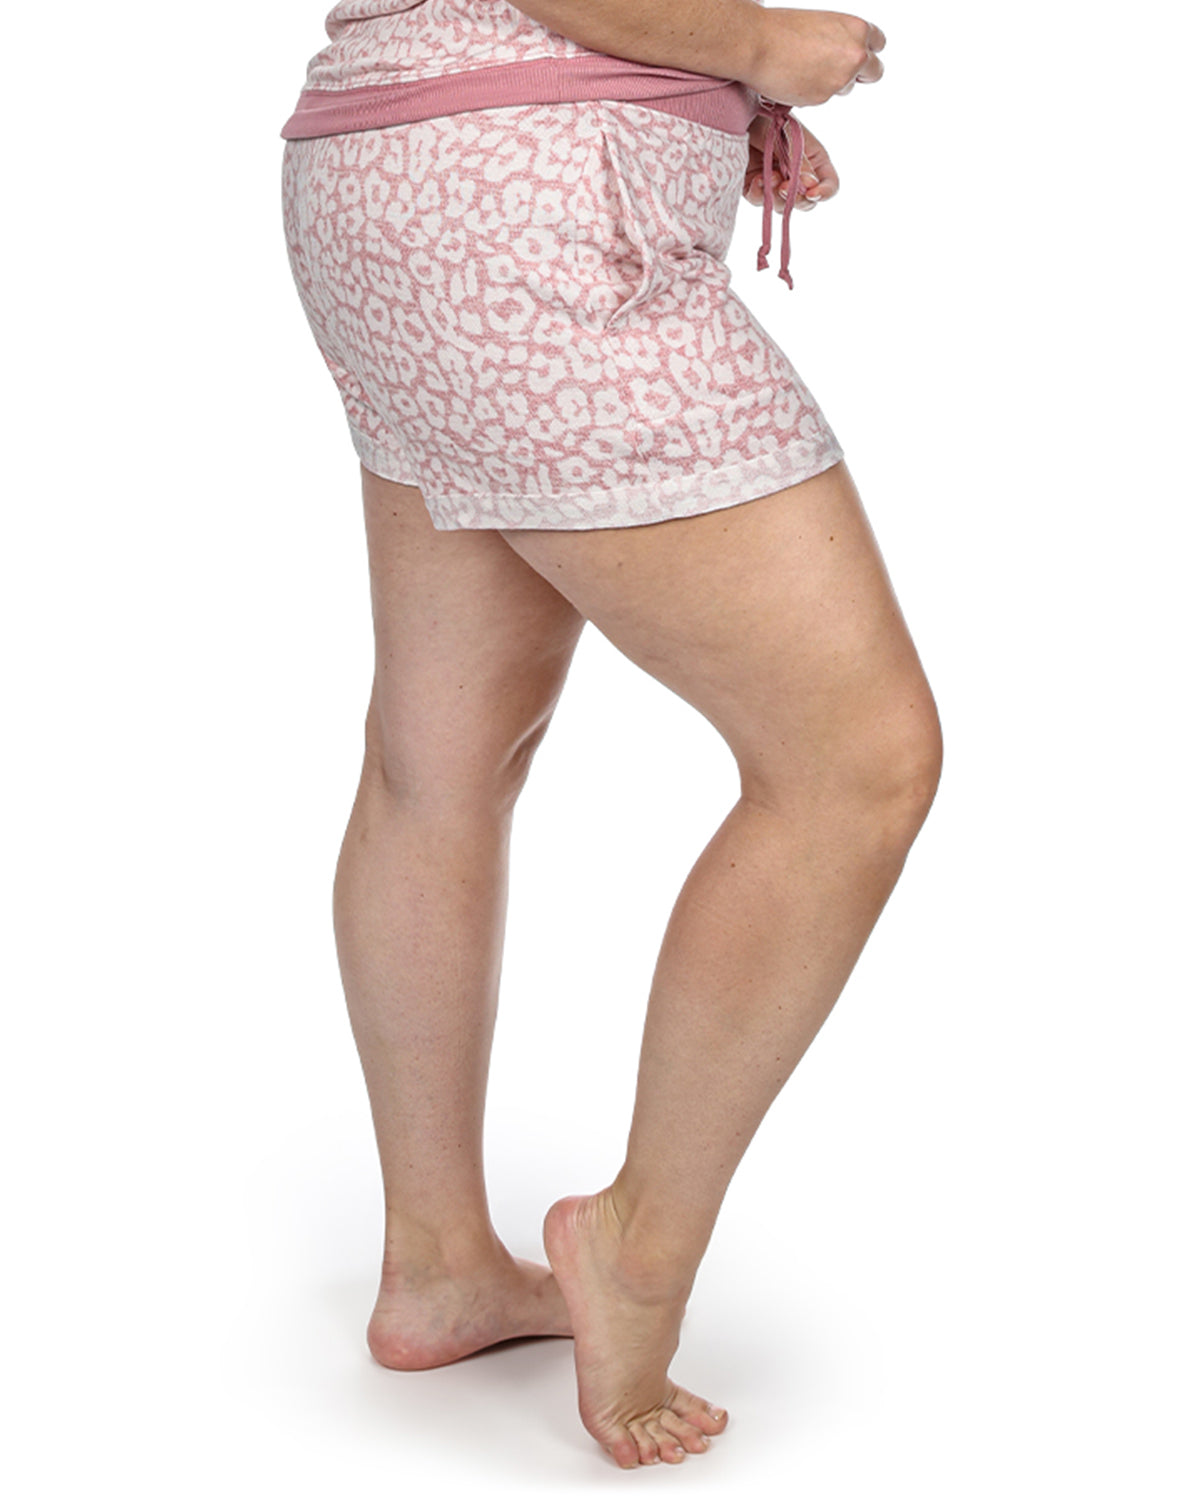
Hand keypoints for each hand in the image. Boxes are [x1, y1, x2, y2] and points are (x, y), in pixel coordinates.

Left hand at [743, 117, 838, 212]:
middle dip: (797, 198)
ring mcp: (775, 182)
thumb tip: (807, 186)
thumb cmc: (766, 116)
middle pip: (806, 202)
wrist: (736, 112)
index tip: (811, 192)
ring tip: (768, 176)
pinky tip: (756, 179)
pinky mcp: (754, 187)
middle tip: (785, 187)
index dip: (824, 192)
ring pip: (783, 206)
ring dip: (776, 195)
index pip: (829, 184)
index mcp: (813, 158)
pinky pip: (760, 200)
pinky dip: (759, 194)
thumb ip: (798, 161)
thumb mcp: (787, 136)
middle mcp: (796, 174)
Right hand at [748, 10, 885, 107]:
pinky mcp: (823, 98)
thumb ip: (842, 40)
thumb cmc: (783, 29)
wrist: (758, 44)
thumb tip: (846, 56)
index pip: (878, 44)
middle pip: (874, 71)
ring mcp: (840, 79)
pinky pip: (823, 98)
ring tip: (806, 69)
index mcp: (857, 29)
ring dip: (833, 83)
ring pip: (846, 87)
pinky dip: (813, 92)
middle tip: (842, 72)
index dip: (867, 51)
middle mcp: (855, 55)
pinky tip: (795, 78)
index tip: (860, 57)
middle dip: (861, 74)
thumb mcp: (824, 24)